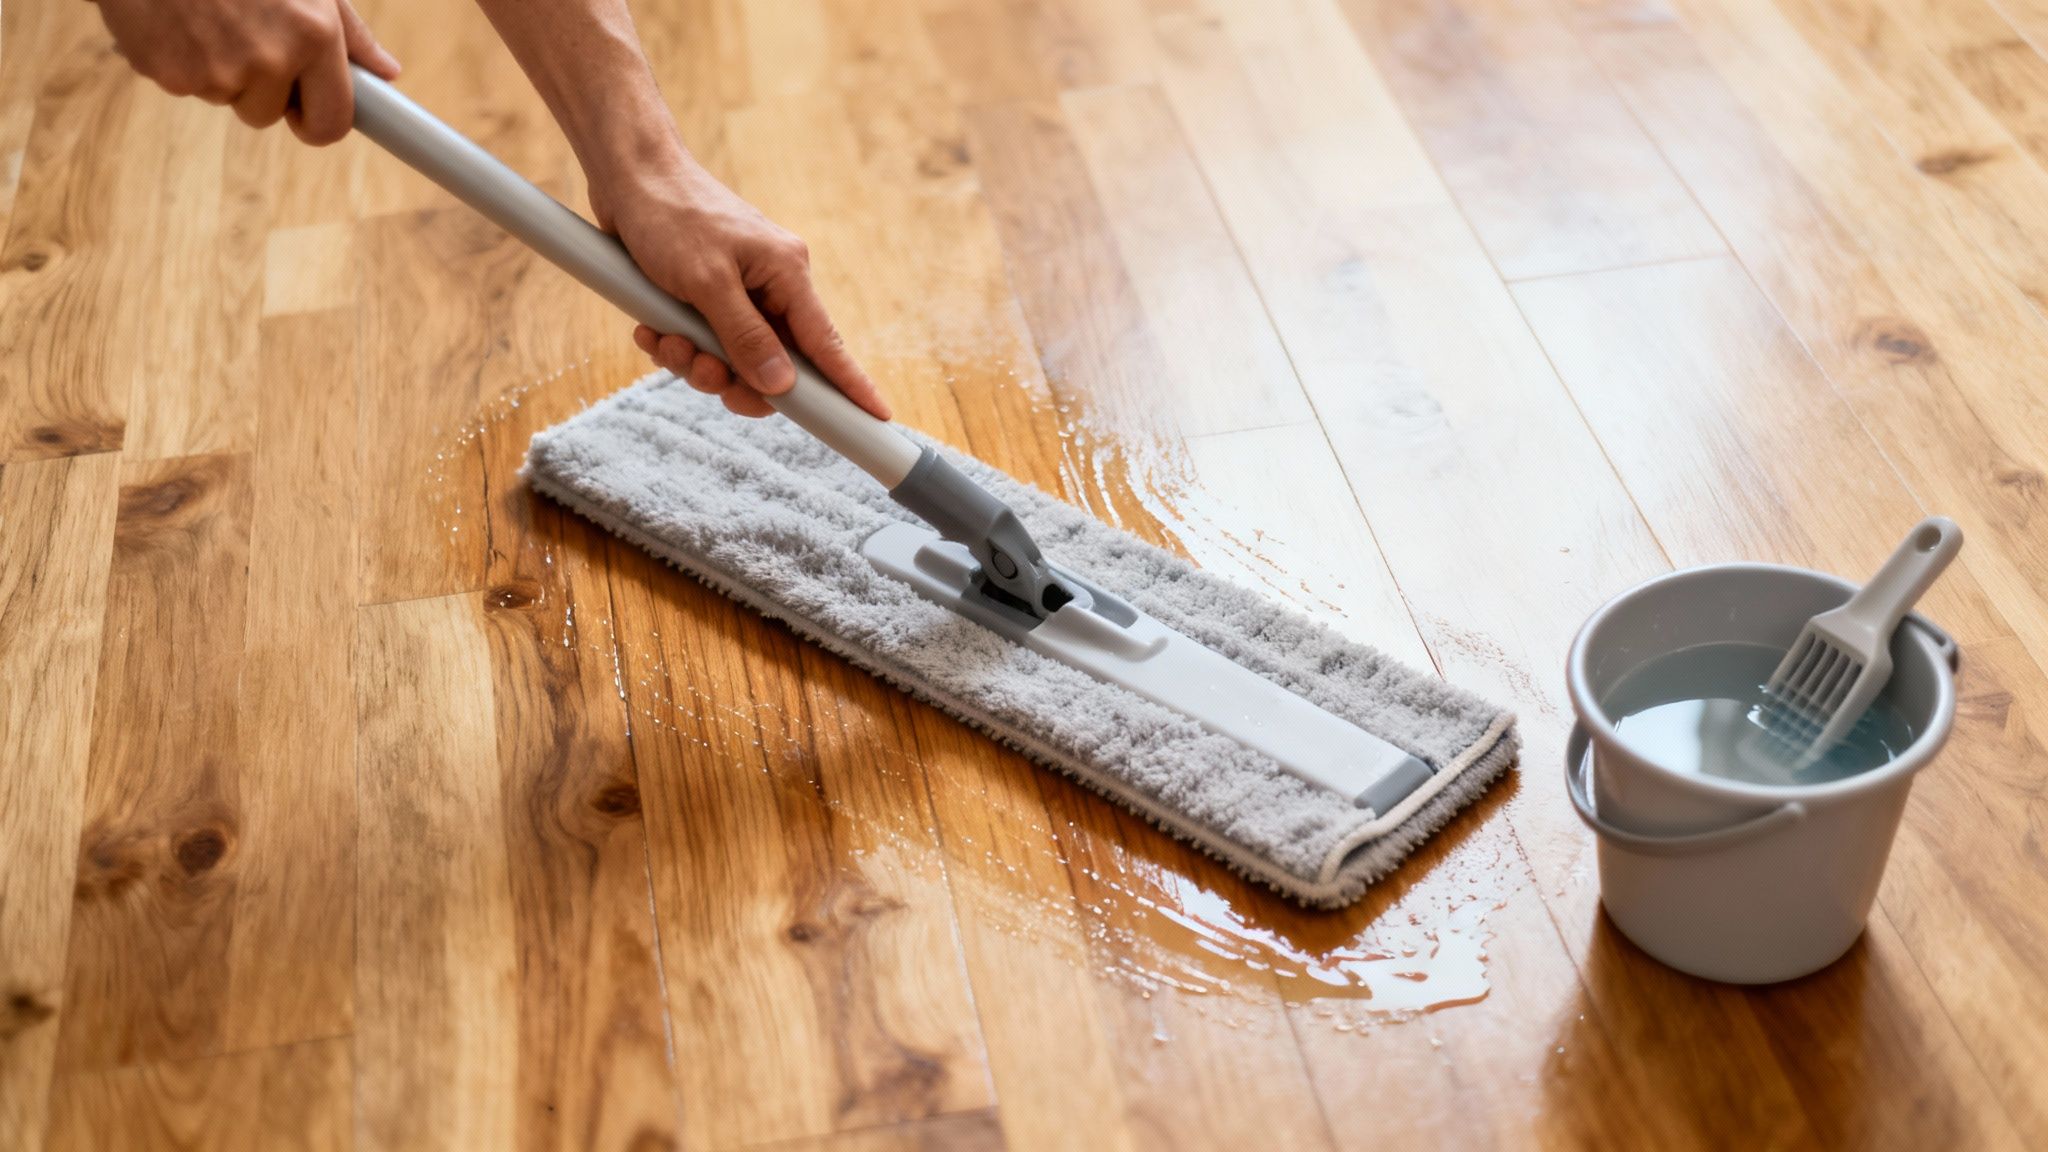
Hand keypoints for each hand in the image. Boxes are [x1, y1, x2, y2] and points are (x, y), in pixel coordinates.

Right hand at [89, 0, 400, 144]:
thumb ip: (348, 31)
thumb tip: (386, 72)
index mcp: (314, 35)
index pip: (332, 124)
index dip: (318, 121)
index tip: (306, 110)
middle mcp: (270, 60)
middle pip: (269, 114)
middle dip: (259, 86)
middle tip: (240, 30)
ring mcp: (217, 72)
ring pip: (226, 97)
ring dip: (219, 68)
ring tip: (207, 15)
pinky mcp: (169, 74)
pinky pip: (186, 85)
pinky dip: (181, 58)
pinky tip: (177, 18)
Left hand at [595, 163, 890, 420]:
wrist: (625, 174)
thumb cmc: (670, 214)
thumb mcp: (706, 282)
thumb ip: (745, 337)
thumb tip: (782, 385)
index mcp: (786, 273)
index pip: (826, 343)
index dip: (851, 384)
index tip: (877, 417)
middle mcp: (769, 286)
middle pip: (773, 365)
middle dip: (734, 379)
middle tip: (704, 373)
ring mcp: (737, 293)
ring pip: (732, 360)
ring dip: (695, 362)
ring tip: (665, 340)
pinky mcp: (704, 298)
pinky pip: (702, 345)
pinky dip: (676, 345)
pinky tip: (651, 328)